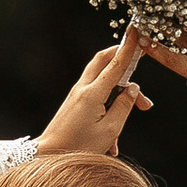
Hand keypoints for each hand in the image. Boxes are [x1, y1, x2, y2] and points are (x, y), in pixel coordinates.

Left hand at [35, 29, 152, 156]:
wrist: (48, 155)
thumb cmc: (79, 147)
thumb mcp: (110, 130)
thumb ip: (124, 106)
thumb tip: (133, 89)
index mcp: (93, 94)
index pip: (116, 64)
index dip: (129, 48)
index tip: (137, 31)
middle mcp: (83, 89)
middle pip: (103, 60)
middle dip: (121, 56)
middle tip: (138, 56)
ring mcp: (76, 94)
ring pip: (103, 80)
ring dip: (120, 91)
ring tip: (136, 114)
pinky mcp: (74, 102)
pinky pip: (96, 95)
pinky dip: (109, 108)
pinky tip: (111, 142)